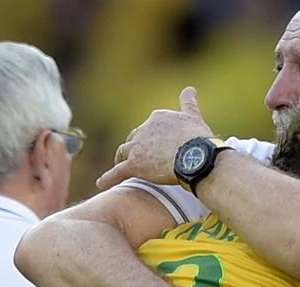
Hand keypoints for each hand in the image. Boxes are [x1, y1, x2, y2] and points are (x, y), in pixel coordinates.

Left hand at [96, 86, 213, 189]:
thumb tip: (189, 89)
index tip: (153, 145)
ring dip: (120, 160)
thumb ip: (188, 103)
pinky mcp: (134, 165)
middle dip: (134, 148)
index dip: (149, 137)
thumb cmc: (199, 139)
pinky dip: (107, 179)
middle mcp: (144, 130)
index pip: (148, 127)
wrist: (196, 157)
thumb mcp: (193, 117)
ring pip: (122, 153)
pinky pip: (116, 173)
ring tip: (121, 168)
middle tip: (138, 158)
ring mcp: (137, 148)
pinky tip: (101, 184)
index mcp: (157, 118)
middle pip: (133, 139)